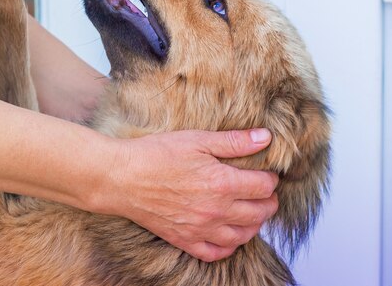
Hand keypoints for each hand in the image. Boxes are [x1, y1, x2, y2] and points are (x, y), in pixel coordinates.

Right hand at [99, 129, 277, 262]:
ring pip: (243, 236)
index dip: (270, 179)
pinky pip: (216, 253)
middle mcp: (216, 211)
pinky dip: (228, 247)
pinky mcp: (184, 239)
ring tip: (253, 212)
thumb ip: (233, 141)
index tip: (267, 173)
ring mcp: (200, 229)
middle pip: (259, 213)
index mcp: (222, 183)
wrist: (121, 177)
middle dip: (268, 201)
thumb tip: (265, 138)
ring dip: (254, 224)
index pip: (264, 187)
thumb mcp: (197, 139)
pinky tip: (229, 235)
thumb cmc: (155, 154)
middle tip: (265, 192)